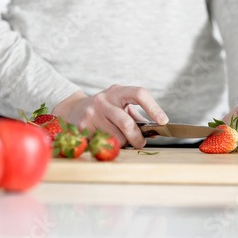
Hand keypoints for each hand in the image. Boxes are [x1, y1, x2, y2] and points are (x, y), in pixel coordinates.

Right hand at [52, 85, 168, 148]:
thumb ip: (137, 117)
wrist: (74, 109)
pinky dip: (109, 146)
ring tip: (118, 138)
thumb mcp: (121, 106)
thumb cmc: (106, 110)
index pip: (139, 94)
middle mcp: (103, 100)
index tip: (163, 121)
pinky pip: (103, 143)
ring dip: (122, 143)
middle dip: (137, 137)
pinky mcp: (83, 127)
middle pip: (127, 123)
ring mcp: (91, 113)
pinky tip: (105, 139)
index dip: (153, 107)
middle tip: (140, 143)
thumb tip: (156, 130)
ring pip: (115, 137)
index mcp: (118, 91)